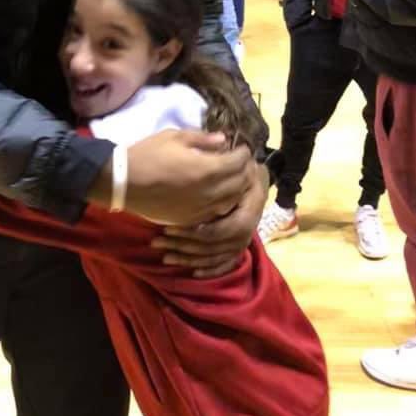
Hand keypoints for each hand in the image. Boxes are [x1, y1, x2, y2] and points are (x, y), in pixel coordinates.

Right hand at [122, 129, 253, 225]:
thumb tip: (223, 140)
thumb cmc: (148, 154)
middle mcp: (209, 192)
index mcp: (206, 169)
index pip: (238, 162)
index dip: (243, 153)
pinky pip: (217, 212)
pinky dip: (224, 201)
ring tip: (233, 177)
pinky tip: (218, 193)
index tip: (242, 147)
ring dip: (237, 187)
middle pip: (240, 182)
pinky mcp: (192, 219)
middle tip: (241, 161)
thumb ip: (202, 139)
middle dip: (244, 170)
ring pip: (232, 200)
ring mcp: (202, 208)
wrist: (125, 183)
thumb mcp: (174, 137)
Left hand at [150, 161, 268, 277]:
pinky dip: (210, 270)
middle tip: (162, 239)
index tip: (172, 225)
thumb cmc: (237, 165)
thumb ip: (217, 151)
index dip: (201, 230)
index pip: (229, 225)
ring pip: (219, 255)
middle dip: (188, 243)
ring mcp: (245, 235)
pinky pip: (225, 264)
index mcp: (253, 199)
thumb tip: (218, 142)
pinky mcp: (237, 245)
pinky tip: (192, 273)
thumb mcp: (222, 154)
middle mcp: (252, 220)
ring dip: (191, 257)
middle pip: (220, 242)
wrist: (252, 176)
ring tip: (165, 254)